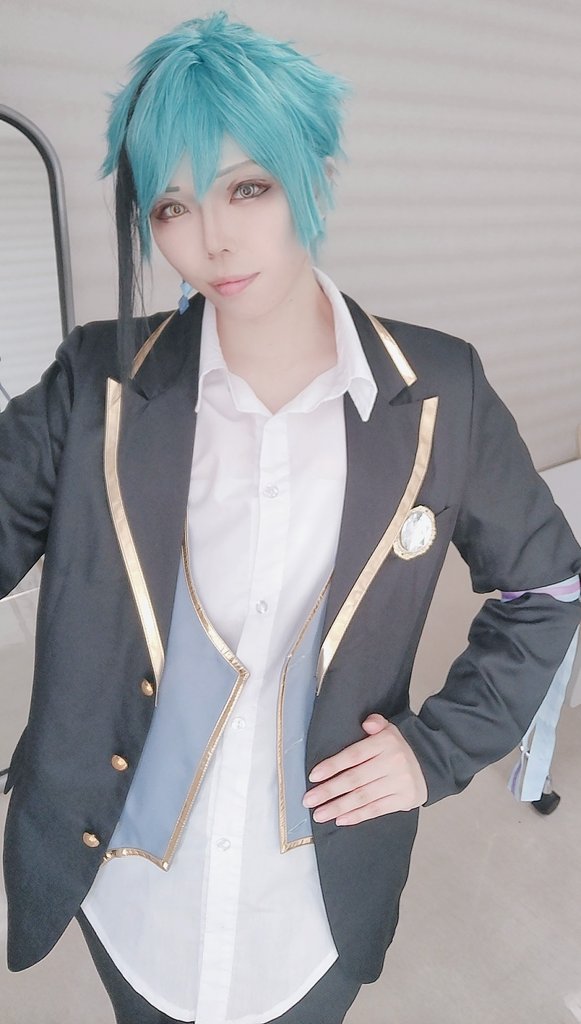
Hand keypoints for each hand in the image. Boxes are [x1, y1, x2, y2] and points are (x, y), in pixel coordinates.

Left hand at [302, 714, 427, 824]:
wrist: (430, 763)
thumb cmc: (398, 748)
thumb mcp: (389, 729)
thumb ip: (376, 723)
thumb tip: (366, 723)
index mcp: (385, 743)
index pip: (354, 755)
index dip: (333, 766)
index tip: (313, 776)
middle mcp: (393, 763)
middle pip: (355, 779)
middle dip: (329, 791)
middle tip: (308, 800)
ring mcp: (399, 783)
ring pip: (363, 797)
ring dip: (338, 807)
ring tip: (319, 814)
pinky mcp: (403, 800)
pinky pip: (376, 810)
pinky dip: (357, 816)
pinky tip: (340, 819)